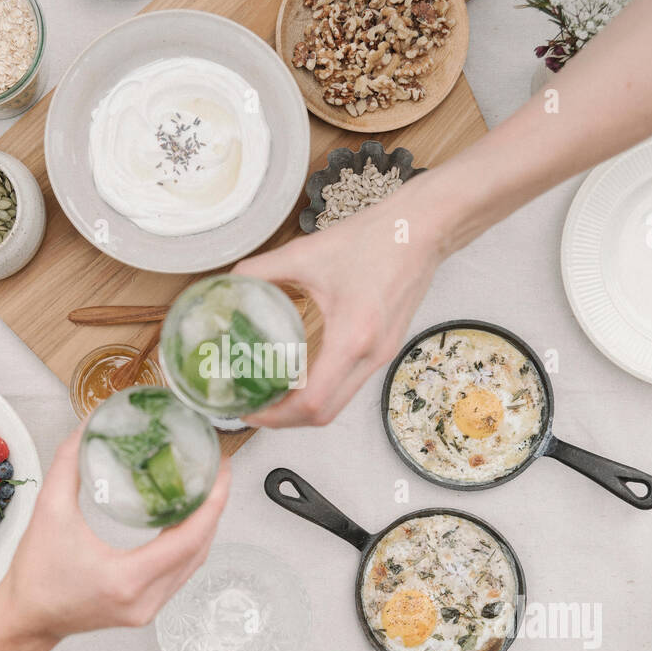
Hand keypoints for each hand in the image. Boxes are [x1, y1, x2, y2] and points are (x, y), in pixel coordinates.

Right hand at [0, 423, 231, 641]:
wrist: (26, 618)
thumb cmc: (35, 573)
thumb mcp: (48, 510)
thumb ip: (68, 463)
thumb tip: (90, 425)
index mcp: (126, 578)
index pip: (188, 539)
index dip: (211, 504)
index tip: (220, 472)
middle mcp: (145, 599)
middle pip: (199, 550)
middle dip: (214, 508)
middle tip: (217, 471)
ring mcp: (149, 609)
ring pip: (193, 563)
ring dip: (204, 527)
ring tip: (207, 489)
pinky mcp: (146, 609)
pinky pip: (180, 573)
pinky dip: (189, 545)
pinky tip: (187, 519)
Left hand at [233, 190, 443, 426]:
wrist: (422, 230)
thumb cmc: (373, 239)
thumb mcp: (305, 253)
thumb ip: (260, 270)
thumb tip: (229, 285)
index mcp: (352, 336)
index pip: (312, 402)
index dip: (277, 416)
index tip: (249, 409)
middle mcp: (371, 354)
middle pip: (325, 414)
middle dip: (285, 420)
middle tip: (254, 408)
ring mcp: (383, 355)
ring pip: (339, 404)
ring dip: (304, 409)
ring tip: (272, 396)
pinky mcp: (387, 349)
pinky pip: (351, 385)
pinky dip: (322, 391)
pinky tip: (300, 376)